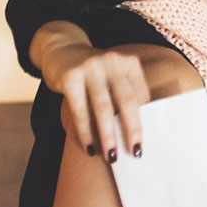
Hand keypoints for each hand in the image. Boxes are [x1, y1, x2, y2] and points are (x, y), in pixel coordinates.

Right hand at [36, 23, 149, 162]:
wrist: (61, 50)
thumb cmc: (93, 73)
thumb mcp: (114, 76)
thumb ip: (125, 95)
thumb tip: (137, 132)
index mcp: (130, 64)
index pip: (142, 96)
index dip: (145, 120)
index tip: (146, 142)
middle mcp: (113, 63)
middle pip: (127, 101)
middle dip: (132, 129)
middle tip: (135, 153)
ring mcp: (91, 67)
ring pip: (103, 107)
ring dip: (107, 135)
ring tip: (110, 156)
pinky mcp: (70, 76)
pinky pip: (79, 110)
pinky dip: (84, 131)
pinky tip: (88, 147)